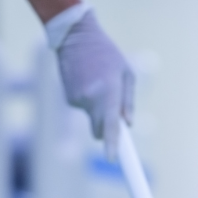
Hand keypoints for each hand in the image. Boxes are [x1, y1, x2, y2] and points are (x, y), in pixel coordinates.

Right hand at [55, 10, 134, 159]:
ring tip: (97, 82)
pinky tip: (87, 81)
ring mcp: (77, 100)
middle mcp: (91, 100)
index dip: (112, 145)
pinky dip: (87, 101)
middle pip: (98, 130)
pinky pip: (83, 109)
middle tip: (113, 114)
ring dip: (97, 108)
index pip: (110, 126)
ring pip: (91, 118)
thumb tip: (127, 124)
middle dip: (105, 128)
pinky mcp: (68, 99)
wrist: (75, 36)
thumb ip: (128, 101)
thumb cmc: (106, 53)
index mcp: (108, 92)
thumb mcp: (126, 73)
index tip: (113, 160)